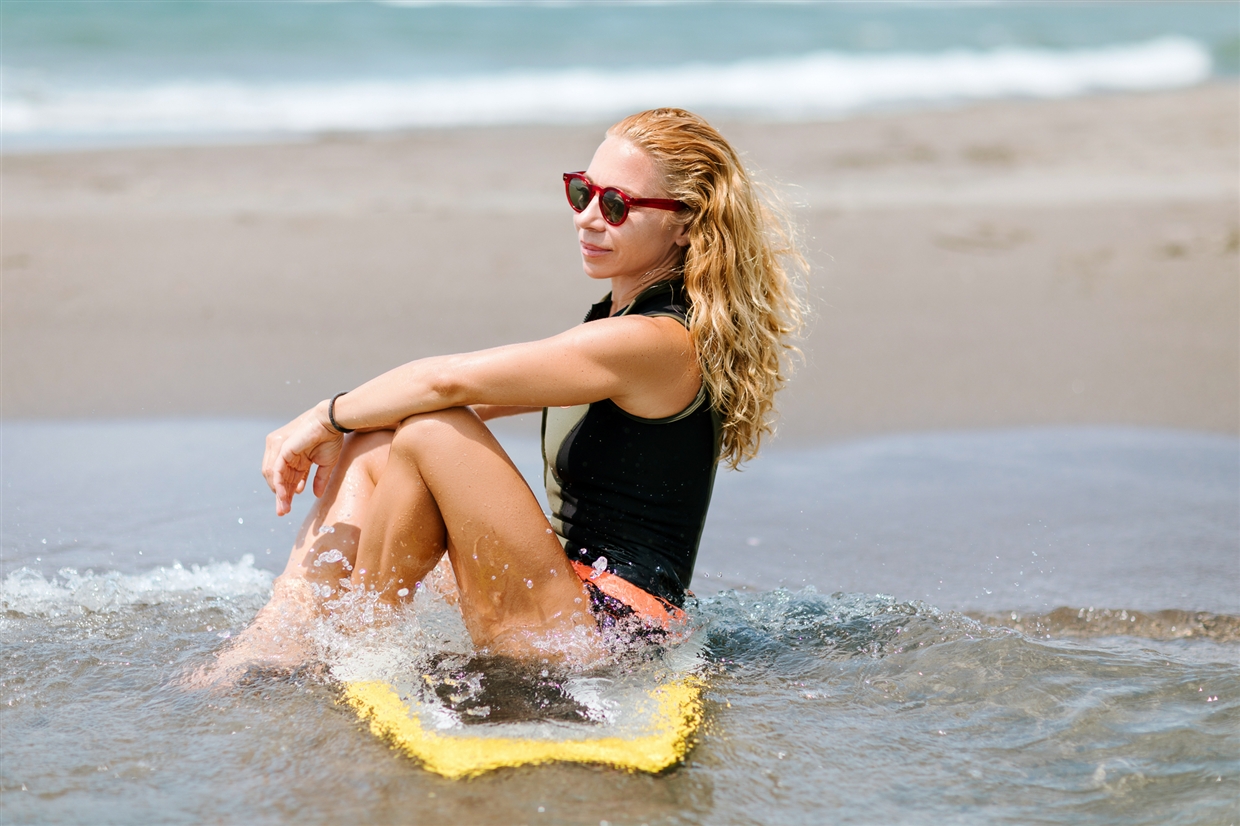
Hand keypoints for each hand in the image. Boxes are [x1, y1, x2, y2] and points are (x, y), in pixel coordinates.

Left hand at [262, 401, 344, 515]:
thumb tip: (317, 495)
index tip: (288, 507)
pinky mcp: (281, 448)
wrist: (331, 422)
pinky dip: (278, 483)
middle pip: (278, 478)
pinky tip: (282, 495)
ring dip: (279, 493)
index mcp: (294, 456)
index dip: (287, 492)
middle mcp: (284, 453)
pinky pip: (276, 469)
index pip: (286, 477)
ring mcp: (280, 450)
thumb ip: (319, 479)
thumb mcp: (325, 464)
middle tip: (284, 512)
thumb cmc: (331, 439)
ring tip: (284, 507)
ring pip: (274, 476)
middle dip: (281, 496)